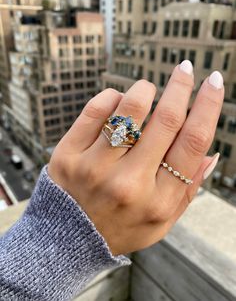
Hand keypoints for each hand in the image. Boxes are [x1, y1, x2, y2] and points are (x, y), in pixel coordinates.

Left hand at [48, 61, 223, 255]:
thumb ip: (188, 189)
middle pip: (165, 121)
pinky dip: (111, 97)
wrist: (69, 239)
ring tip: (148, 88)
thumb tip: (211, 153)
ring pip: (128, 109)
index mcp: (157, 200)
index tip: (213, 83)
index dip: (208, 106)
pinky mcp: (67, 155)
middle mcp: (128, 183)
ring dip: (144, 89)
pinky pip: (95, 111)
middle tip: (185, 69)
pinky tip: (116, 102)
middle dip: (181, 87)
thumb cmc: (120, 226)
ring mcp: (94, 168)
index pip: (193, 143)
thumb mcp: (160, 221)